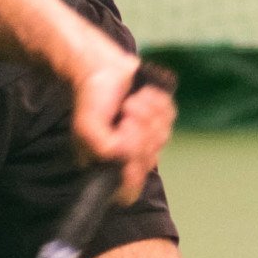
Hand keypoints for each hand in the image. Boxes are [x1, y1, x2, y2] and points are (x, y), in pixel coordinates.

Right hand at [67, 41, 175, 199]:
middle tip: (125, 112)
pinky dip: (159, 102)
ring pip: (162, 137)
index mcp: (107, 164)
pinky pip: (171, 117)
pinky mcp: (160, 118)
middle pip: (148, 161)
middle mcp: (128, 157)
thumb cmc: (91, 97)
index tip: (126, 138)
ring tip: (131, 101)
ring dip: (147, 113)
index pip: (128, 191)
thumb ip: (103, 147)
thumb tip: (127, 153)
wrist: (102, 66)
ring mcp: (146, 138)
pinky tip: (143, 95)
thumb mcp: (87, 126)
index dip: (133, 171)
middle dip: (139, 131)